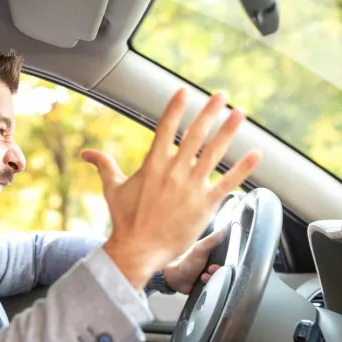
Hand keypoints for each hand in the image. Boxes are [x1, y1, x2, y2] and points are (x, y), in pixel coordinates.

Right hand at [82, 89, 260, 288]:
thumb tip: (86, 153)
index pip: (165, 128)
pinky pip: (227, 183)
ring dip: (229, 131)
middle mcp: (174, 172)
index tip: (183, 91)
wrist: (137, 250)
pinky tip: (256, 155)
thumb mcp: (112, 189)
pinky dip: (243, 169)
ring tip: (240, 113)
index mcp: (152, 165)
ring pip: (215, 153)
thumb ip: (103, 166)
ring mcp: (190, 187)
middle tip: (220, 95)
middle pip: (196, 134)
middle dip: (209, 111)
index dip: (175, 108)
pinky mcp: (204, 205)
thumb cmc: (125, 221)